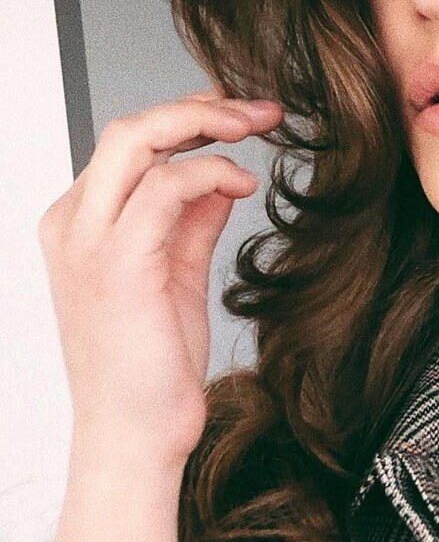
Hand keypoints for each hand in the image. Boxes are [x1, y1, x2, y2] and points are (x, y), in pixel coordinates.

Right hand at [37, 87, 283, 464]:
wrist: (136, 435)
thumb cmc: (151, 365)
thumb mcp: (176, 272)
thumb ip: (192, 220)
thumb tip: (223, 176)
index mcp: (82, 223)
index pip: (132, 144)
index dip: (189, 116)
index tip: (242, 113)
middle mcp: (75, 223)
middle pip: (131, 128)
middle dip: (201, 106)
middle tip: (260, 110)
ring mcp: (88, 240)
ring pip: (137, 138)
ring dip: (208, 123)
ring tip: (258, 126)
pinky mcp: (117, 262)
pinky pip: (163, 187)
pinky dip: (210, 172)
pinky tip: (242, 184)